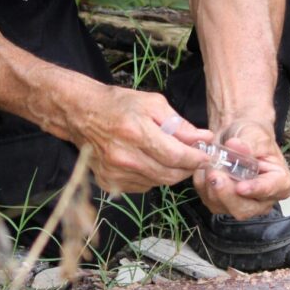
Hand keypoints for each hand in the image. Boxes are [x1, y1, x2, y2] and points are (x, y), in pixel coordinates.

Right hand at [68, 86, 213, 194]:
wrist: (82, 114)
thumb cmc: (119, 105)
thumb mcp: (153, 104)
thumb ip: (180, 124)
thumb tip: (205, 138)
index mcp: (136, 132)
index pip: (176, 156)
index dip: (196, 159)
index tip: (207, 156)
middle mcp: (125, 156)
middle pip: (170, 174)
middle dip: (187, 168)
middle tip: (194, 158)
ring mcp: (115, 173)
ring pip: (159, 182)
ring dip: (171, 172)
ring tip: (170, 156)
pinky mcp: (110, 182)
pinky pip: (143, 186)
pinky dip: (153, 177)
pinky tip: (148, 161)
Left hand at [194, 119, 289, 219]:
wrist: (237, 137)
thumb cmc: (252, 136)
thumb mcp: (255, 134)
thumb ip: (248, 143)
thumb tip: (236, 146)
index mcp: (279, 182)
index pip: (269, 189)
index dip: (255, 189)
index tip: (241, 187)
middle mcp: (263, 200)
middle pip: (244, 209)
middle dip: (226, 193)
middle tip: (214, 174)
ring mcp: (242, 205)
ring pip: (222, 206)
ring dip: (210, 185)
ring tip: (209, 163)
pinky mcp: (222, 204)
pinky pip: (208, 200)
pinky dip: (202, 184)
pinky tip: (205, 168)